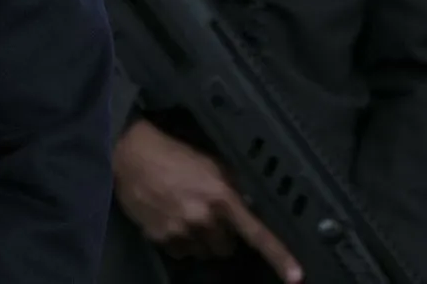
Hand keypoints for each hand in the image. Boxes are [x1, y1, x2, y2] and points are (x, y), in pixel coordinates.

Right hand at [113, 120, 303, 281]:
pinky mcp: (160, 237)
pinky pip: (179, 251)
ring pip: (202, 253)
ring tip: (184, 216)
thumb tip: (247, 204)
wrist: (131, 154)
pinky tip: (169, 219)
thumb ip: (231, 187)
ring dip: (198, 240)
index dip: (280, 257)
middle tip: (208, 217)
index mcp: (222, 198)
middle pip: (226, 248)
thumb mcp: (211, 164)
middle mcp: (203, 219)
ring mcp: (180, 231)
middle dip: (221, 237)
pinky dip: (177, 241)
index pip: (257, 234)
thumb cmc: (173, 154)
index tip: (296, 277)